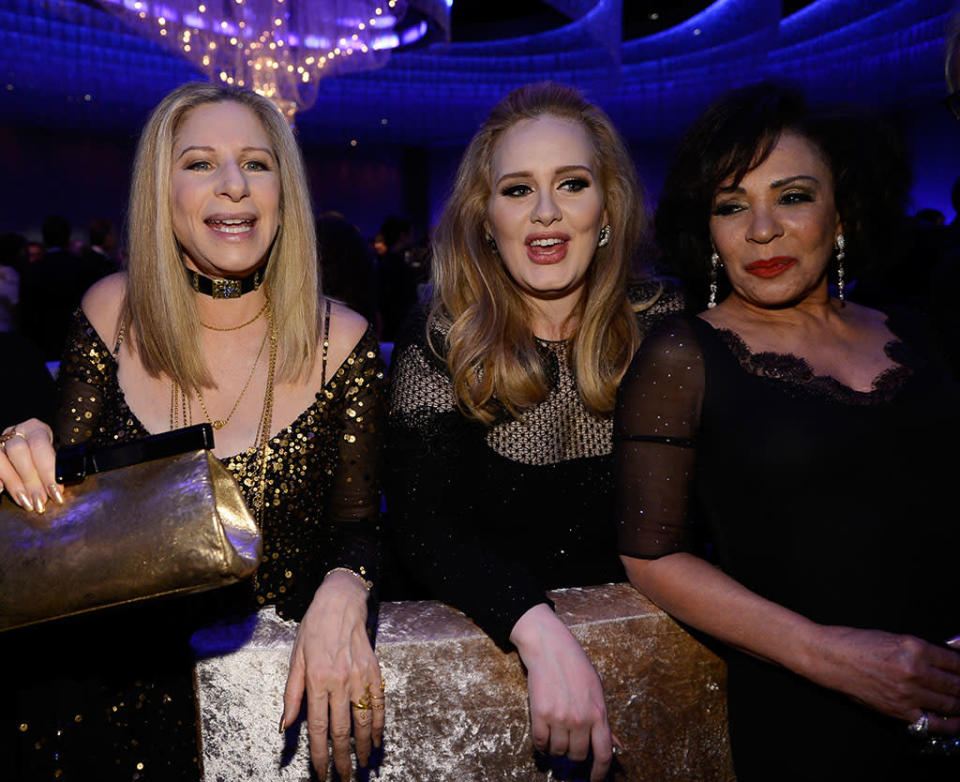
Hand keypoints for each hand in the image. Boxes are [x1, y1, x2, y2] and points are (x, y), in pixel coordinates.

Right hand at [0, 419, 60, 511]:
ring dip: (14, 485)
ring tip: (26, 502)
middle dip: (31, 481)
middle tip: (40, 501)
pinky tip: (3, 491)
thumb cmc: (47, 454)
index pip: (40, 445)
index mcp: (35, 428)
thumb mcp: (55, 454)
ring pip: (1, 460)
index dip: (47, 470)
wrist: (31, 444)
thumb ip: (57, 467)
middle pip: (19, 452)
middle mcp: (15, 432)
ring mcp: (0, 442)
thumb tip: (58, 489)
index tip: (55, 491)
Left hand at [281, 570, 382, 779]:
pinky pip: (380, 703)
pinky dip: (379, 724)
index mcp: (317, 680)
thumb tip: (285, 726)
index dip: (320, 755)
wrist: (341, 602)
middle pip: (343, 729)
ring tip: (361, 765)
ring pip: (364, 720)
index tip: (321, 774)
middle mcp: (340, 681)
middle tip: (343, 777)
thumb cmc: (314, 629)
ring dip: (362, 746)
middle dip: (342, 758)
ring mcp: (360, 676)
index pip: (319, 728)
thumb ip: (291, 695)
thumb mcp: (296, 659)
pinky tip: (376, 740)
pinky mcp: (375, 671)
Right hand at [510, 604, 612, 781]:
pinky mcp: (541, 714)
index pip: (604, 754)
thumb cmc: (576, 667)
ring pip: (559, 751)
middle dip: (574, 754)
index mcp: (599, 713)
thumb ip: (605, 721)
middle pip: (578, 755)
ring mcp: (560, 718)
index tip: (594, 781)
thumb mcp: (597, 691)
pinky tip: (544, 734)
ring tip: (556, 734)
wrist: (550, 648)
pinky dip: (542, 744)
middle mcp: (581, 719)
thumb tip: (616, 745)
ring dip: (557, 748)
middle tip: (570, 743)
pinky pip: (540, 743)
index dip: (600, 773)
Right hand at [809, 626, 959, 734]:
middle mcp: (915, 671)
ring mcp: (907, 693)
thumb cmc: (854, 643)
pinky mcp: (898, 709)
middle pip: (956, 684)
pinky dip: (949, 724)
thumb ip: (919, 650)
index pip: (955, 662)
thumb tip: (945, 658)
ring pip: (949, 703)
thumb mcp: (892, 637)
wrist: (827, 657)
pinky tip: (956, 721)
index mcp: (914, 647)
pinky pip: (933, 722)